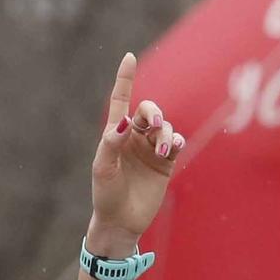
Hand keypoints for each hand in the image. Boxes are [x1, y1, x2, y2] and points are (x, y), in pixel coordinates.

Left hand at [88, 53, 183, 248]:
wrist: (120, 222)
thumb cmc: (105, 195)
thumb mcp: (103, 169)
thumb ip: (112, 143)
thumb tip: (126, 121)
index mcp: (115, 135)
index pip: (121, 102)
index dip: (125, 80)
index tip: (129, 57)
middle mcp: (134, 138)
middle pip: (149, 111)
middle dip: (154, 113)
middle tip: (155, 126)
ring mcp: (151, 149)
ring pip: (165, 126)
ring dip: (166, 133)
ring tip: (163, 149)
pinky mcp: (165, 162)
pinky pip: (176, 142)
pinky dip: (176, 140)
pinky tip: (174, 147)